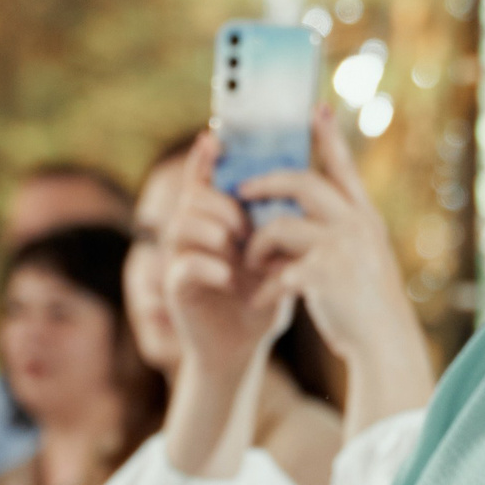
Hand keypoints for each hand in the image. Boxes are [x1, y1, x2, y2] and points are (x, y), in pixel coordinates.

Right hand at [165, 132, 295, 380]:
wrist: (244, 348)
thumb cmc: (262, 296)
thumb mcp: (276, 255)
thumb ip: (280, 223)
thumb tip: (306, 182)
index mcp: (214, 220)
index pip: (204, 179)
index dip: (204, 157)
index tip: (216, 137)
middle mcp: (192, 235)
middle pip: (193, 197)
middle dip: (222, 203)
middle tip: (246, 223)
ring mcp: (181, 260)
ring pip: (181, 225)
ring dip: (214, 229)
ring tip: (238, 245)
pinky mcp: (178, 289)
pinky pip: (184, 266)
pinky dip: (207, 266)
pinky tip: (229, 277)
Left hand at [238, 113, 436, 429]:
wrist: (384, 345)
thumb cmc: (366, 306)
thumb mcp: (362, 260)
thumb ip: (337, 234)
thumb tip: (292, 220)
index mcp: (364, 218)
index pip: (343, 168)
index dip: (328, 137)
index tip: (316, 108)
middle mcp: (356, 225)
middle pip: (303, 182)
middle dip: (266, 182)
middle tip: (240, 189)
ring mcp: (341, 248)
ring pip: (280, 225)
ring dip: (257, 244)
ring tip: (252, 264)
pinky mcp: (323, 276)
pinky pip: (278, 270)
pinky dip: (262, 287)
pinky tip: (258, 300)